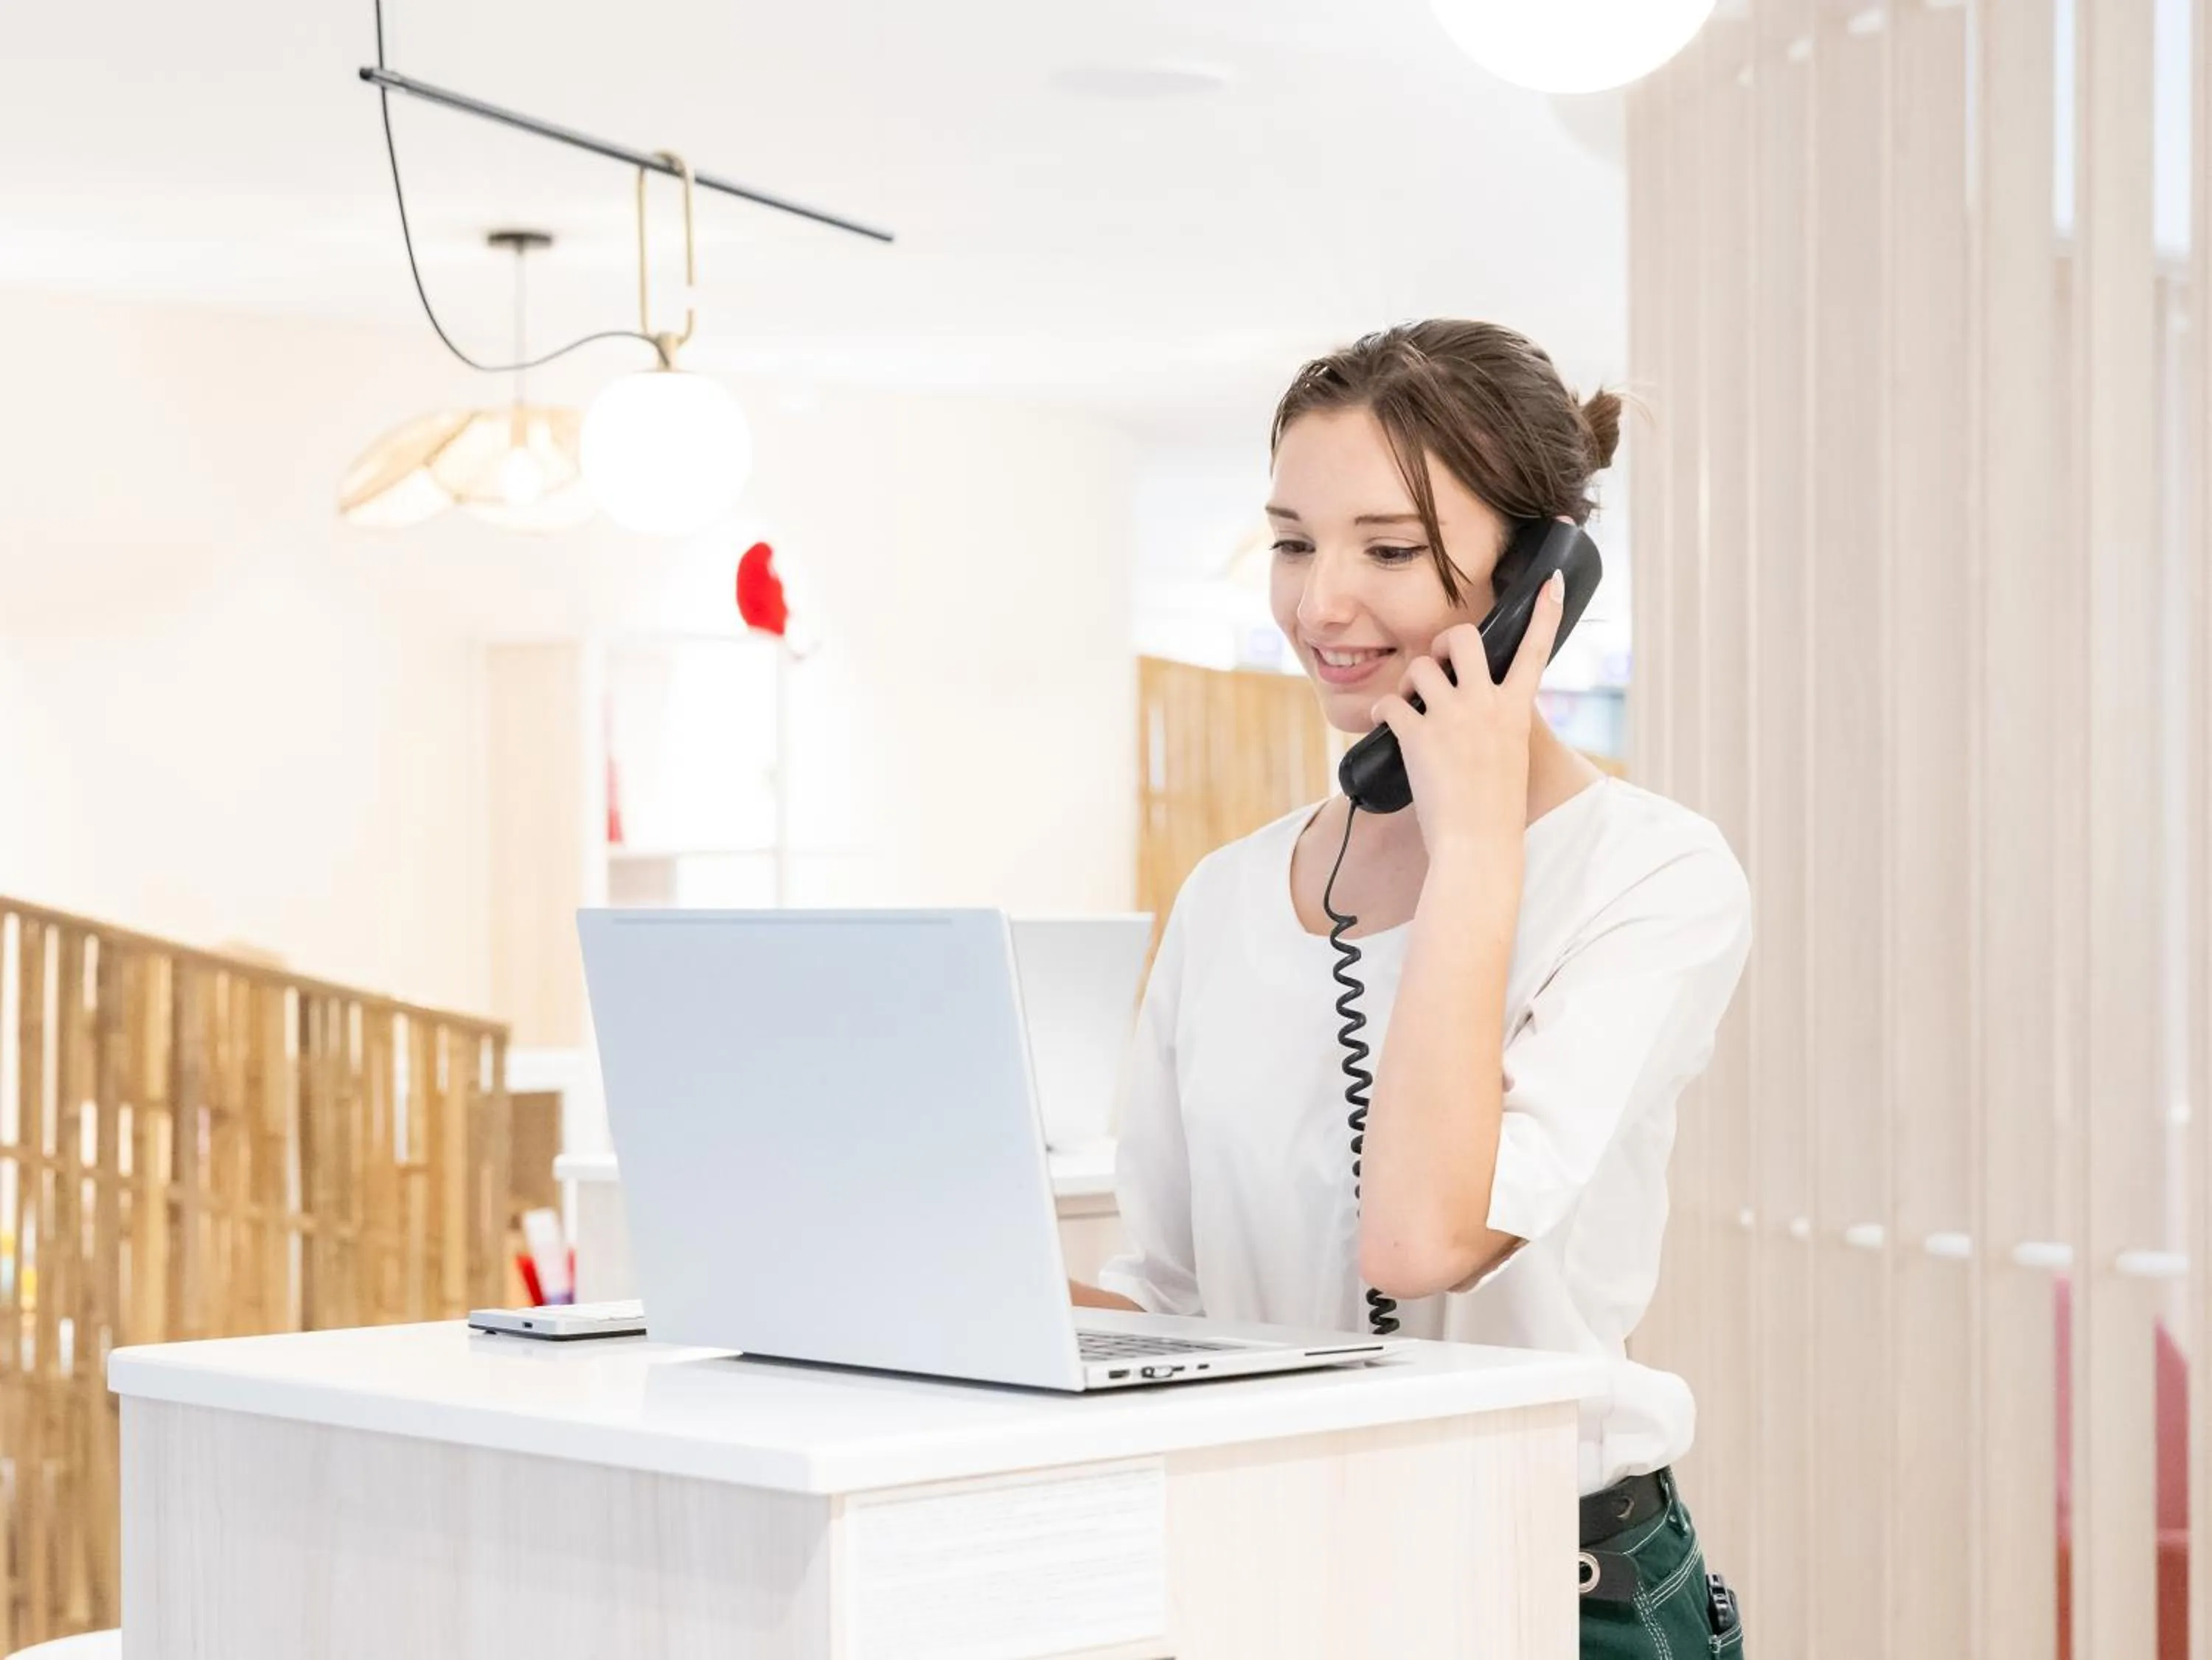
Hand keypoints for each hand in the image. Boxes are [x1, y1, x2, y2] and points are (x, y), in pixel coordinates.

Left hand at [1366, 570, 1563, 851]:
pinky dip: (1383, 711)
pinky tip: (1387, 725)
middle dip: (1444, 643)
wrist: (1478, 843)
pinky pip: (1390, 702)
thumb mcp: (1511, 755)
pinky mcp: (1418, 734)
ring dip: (1410, 681)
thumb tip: (1478, 706)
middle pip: (1463, 638)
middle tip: (1437, 667)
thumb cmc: (1495, 808)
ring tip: (1411, 705)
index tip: (1550, 583)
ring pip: (1421, 666)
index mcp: (1516, 709)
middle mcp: (1486, 703)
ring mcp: (1451, 716)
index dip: (1544, 613)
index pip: (1535, 650)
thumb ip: (1500, 722)